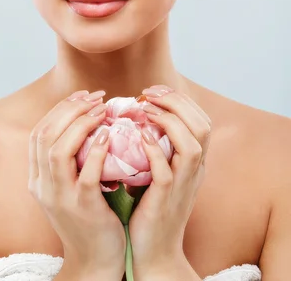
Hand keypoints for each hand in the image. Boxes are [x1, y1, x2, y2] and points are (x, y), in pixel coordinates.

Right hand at [28, 89, 125, 279]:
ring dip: (81, 124)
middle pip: (45, 136)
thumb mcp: (70, 186)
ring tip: (102, 111)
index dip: (59, 109)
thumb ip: (72, 158)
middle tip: (96, 98)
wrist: (95, 260)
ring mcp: (60, 198)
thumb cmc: (89, 217)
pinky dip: (95, 151)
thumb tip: (88, 118)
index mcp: (38, 178)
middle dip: (70, 109)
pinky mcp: (82, 209)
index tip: (83, 96)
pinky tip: (108, 135)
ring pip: (58, 151)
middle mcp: (42, 186)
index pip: (38, 133)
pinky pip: (85, 175)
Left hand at [128, 85, 211, 277]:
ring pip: (192, 146)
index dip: (180, 99)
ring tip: (144, 110)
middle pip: (202, 126)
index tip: (154, 90)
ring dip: (168, 122)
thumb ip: (159, 144)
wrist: (154, 250)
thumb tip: (138, 112)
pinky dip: (154, 150)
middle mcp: (194, 171)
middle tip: (148, 93)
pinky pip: (166, 172)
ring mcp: (182, 186)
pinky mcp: (164, 201)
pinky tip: (139, 136)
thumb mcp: (163, 170)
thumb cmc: (152, 205)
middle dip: (176, 102)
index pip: (201, 119)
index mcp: (195, 161)